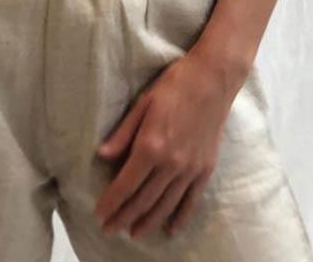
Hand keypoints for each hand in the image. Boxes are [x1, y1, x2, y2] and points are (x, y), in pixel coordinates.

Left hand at [94, 51, 237, 240]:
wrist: (212, 80)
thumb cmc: (173, 86)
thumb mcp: (142, 103)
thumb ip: (123, 133)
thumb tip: (102, 156)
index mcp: (151, 145)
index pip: (126, 184)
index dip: (111, 203)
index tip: (100, 216)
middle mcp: (171, 163)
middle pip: (143, 199)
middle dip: (124, 217)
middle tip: (110, 229)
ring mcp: (190, 168)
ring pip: (166, 205)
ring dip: (148, 222)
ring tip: (134, 233)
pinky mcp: (206, 169)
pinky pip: (191, 201)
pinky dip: (180, 217)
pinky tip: (170, 229)